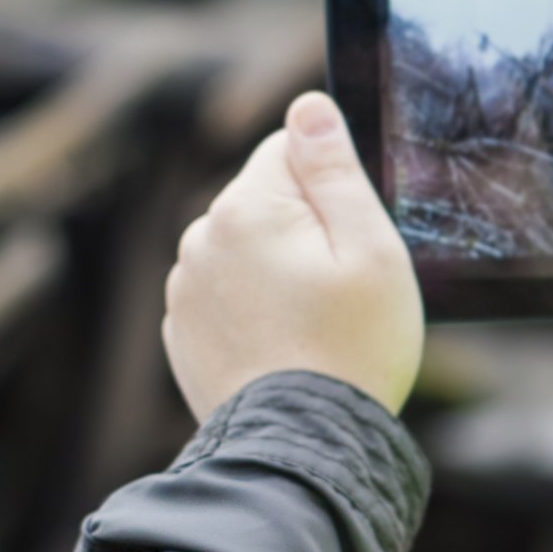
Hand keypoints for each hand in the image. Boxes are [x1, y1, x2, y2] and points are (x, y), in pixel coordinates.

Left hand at [164, 92, 423, 419]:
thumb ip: (335, 170)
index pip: (290, 148)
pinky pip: (225, 296)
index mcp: (246, 207)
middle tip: (337, 294)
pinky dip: (252, 312)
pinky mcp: (182, 332)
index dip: (332, 188)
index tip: (350, 240)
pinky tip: (282, 349)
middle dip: (302, 230)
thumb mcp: (370, 249)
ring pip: (243, 249)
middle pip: (264, 200)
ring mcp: (184, 288)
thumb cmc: (351, 349)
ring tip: (310, 329)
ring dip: (274, 271)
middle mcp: (200, 238)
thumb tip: (309, 105)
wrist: (298, 447)